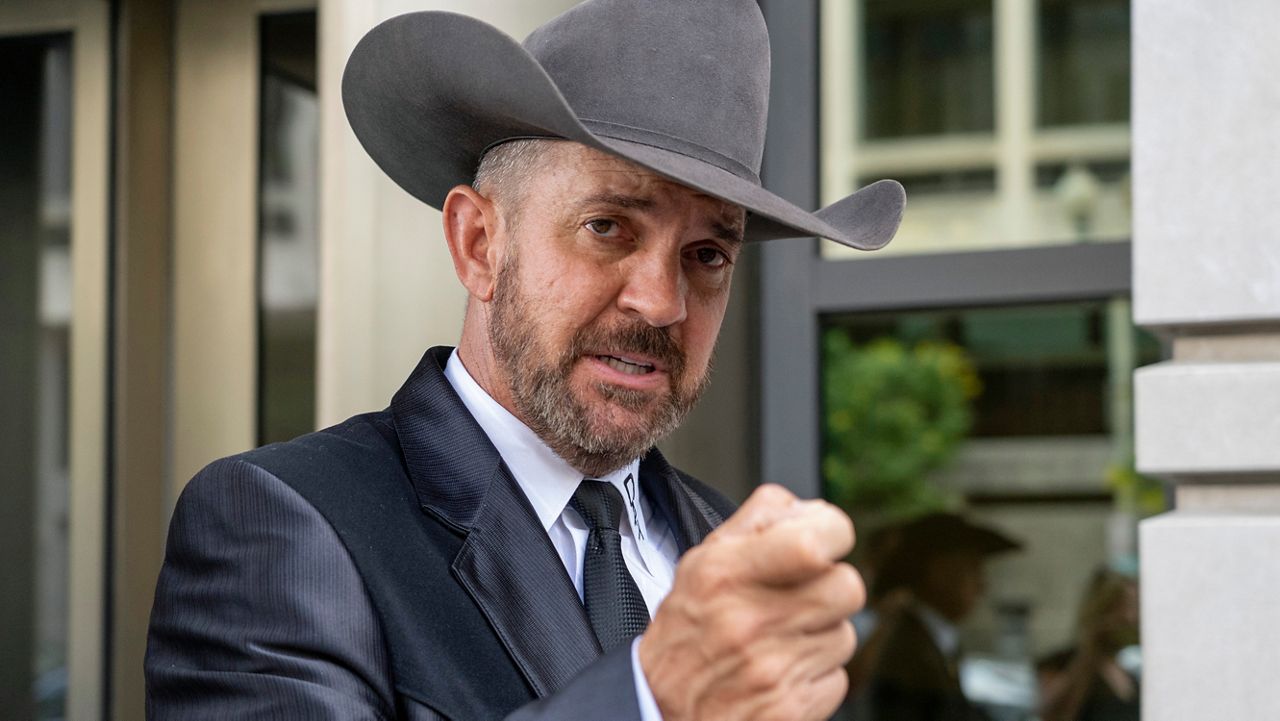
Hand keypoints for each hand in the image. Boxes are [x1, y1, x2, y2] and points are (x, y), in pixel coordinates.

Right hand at [638, 484, 864, 720]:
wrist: (659, 708)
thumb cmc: (686, 630)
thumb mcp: (702, 561)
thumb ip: (757, 521)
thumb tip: (813, 509)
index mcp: (726, 574)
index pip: (814, 542)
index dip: (833, 534)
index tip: (827, 540)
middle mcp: (748, 621)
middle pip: (846, 587)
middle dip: (831, 588)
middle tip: (802, 596)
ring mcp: (770, 669)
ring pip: (844, 635)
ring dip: (821, 635)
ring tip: (782, 638)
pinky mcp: (788, 708)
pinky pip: (837, 680)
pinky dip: (816, 676)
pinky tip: (782, 671)